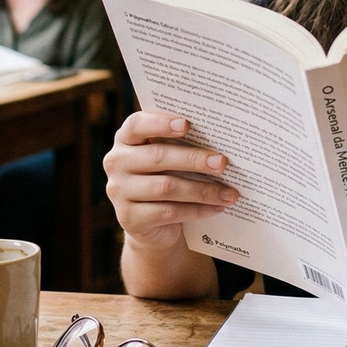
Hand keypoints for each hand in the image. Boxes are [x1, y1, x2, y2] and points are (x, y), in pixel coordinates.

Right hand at [102, 111, 239, 251]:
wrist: (153, 223)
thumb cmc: (167, 176)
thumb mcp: (170, 157)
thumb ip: (183, 144)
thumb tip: (223, 139)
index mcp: (126, 139)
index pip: (137, 125)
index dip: (160, 123)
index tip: (186, 124)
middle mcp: (116, 162)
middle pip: (158, 157)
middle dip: (194, 159)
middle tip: (222, 162)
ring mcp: (119, 192)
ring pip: (166, 188)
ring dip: (202, 190)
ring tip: (229, 192)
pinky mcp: (129, 219)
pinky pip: (168, 212)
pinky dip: (197, 210)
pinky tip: (218, 207)